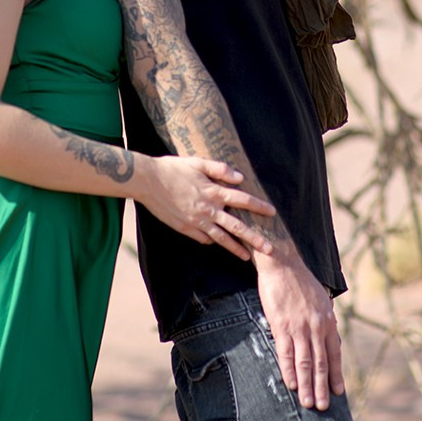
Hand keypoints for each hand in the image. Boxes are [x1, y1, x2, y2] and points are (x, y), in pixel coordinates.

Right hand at [138, 156, 275, 260]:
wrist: (148, 182)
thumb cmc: (173, 168)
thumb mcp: (198, 163)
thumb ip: (220, 169)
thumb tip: (241, 178)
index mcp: (214, 192)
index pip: (242, 200)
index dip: (259, 206)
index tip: (273, 213)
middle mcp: (208, 209)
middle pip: (237, 227)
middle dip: (254, 238)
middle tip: (270, 249)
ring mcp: (196, 221)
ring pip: (221, 238)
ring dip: (236, 248)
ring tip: (247, 257)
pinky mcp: (185, 228)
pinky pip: (203, 238)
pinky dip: (212, 241)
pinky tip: (218, 244)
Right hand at [254, 246, 344, 410]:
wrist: (282, 264)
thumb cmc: (300, 281)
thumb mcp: (320, 300)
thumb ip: (324, 319)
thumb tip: (328, 335)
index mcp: (328, 321)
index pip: (334, 354)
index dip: (335, 374)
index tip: (338, 392)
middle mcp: (316, 327)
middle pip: (320, 363)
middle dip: (322, 387)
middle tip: (323, 407)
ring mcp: (299, 327)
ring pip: (305, 363)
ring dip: (307, 385)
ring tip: (308, 403)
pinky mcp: (281, 325)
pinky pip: (286, 353)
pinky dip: (289, 370)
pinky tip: (291, 384)